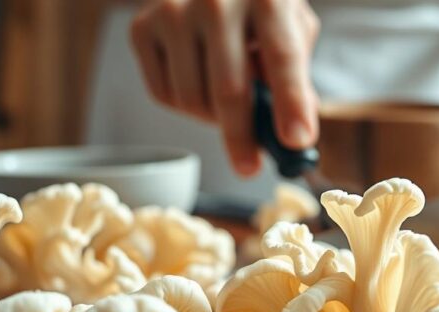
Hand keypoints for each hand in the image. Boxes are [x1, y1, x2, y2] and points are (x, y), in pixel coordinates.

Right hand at [130, 0, 320, 175]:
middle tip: (250, 168)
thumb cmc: (258, 14)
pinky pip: (163, 94)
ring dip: (212, 119)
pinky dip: (185, 106)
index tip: (297, 140)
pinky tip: (198, 81)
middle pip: (228, 88)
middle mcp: (216, 0)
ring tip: (227, 101)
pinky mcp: (142, 28)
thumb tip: (293, 139)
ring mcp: (173, 12)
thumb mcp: (291, 33)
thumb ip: (296, 81)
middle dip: (242, 137)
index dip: (290, 102)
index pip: (282, 57)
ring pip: (191, 99)